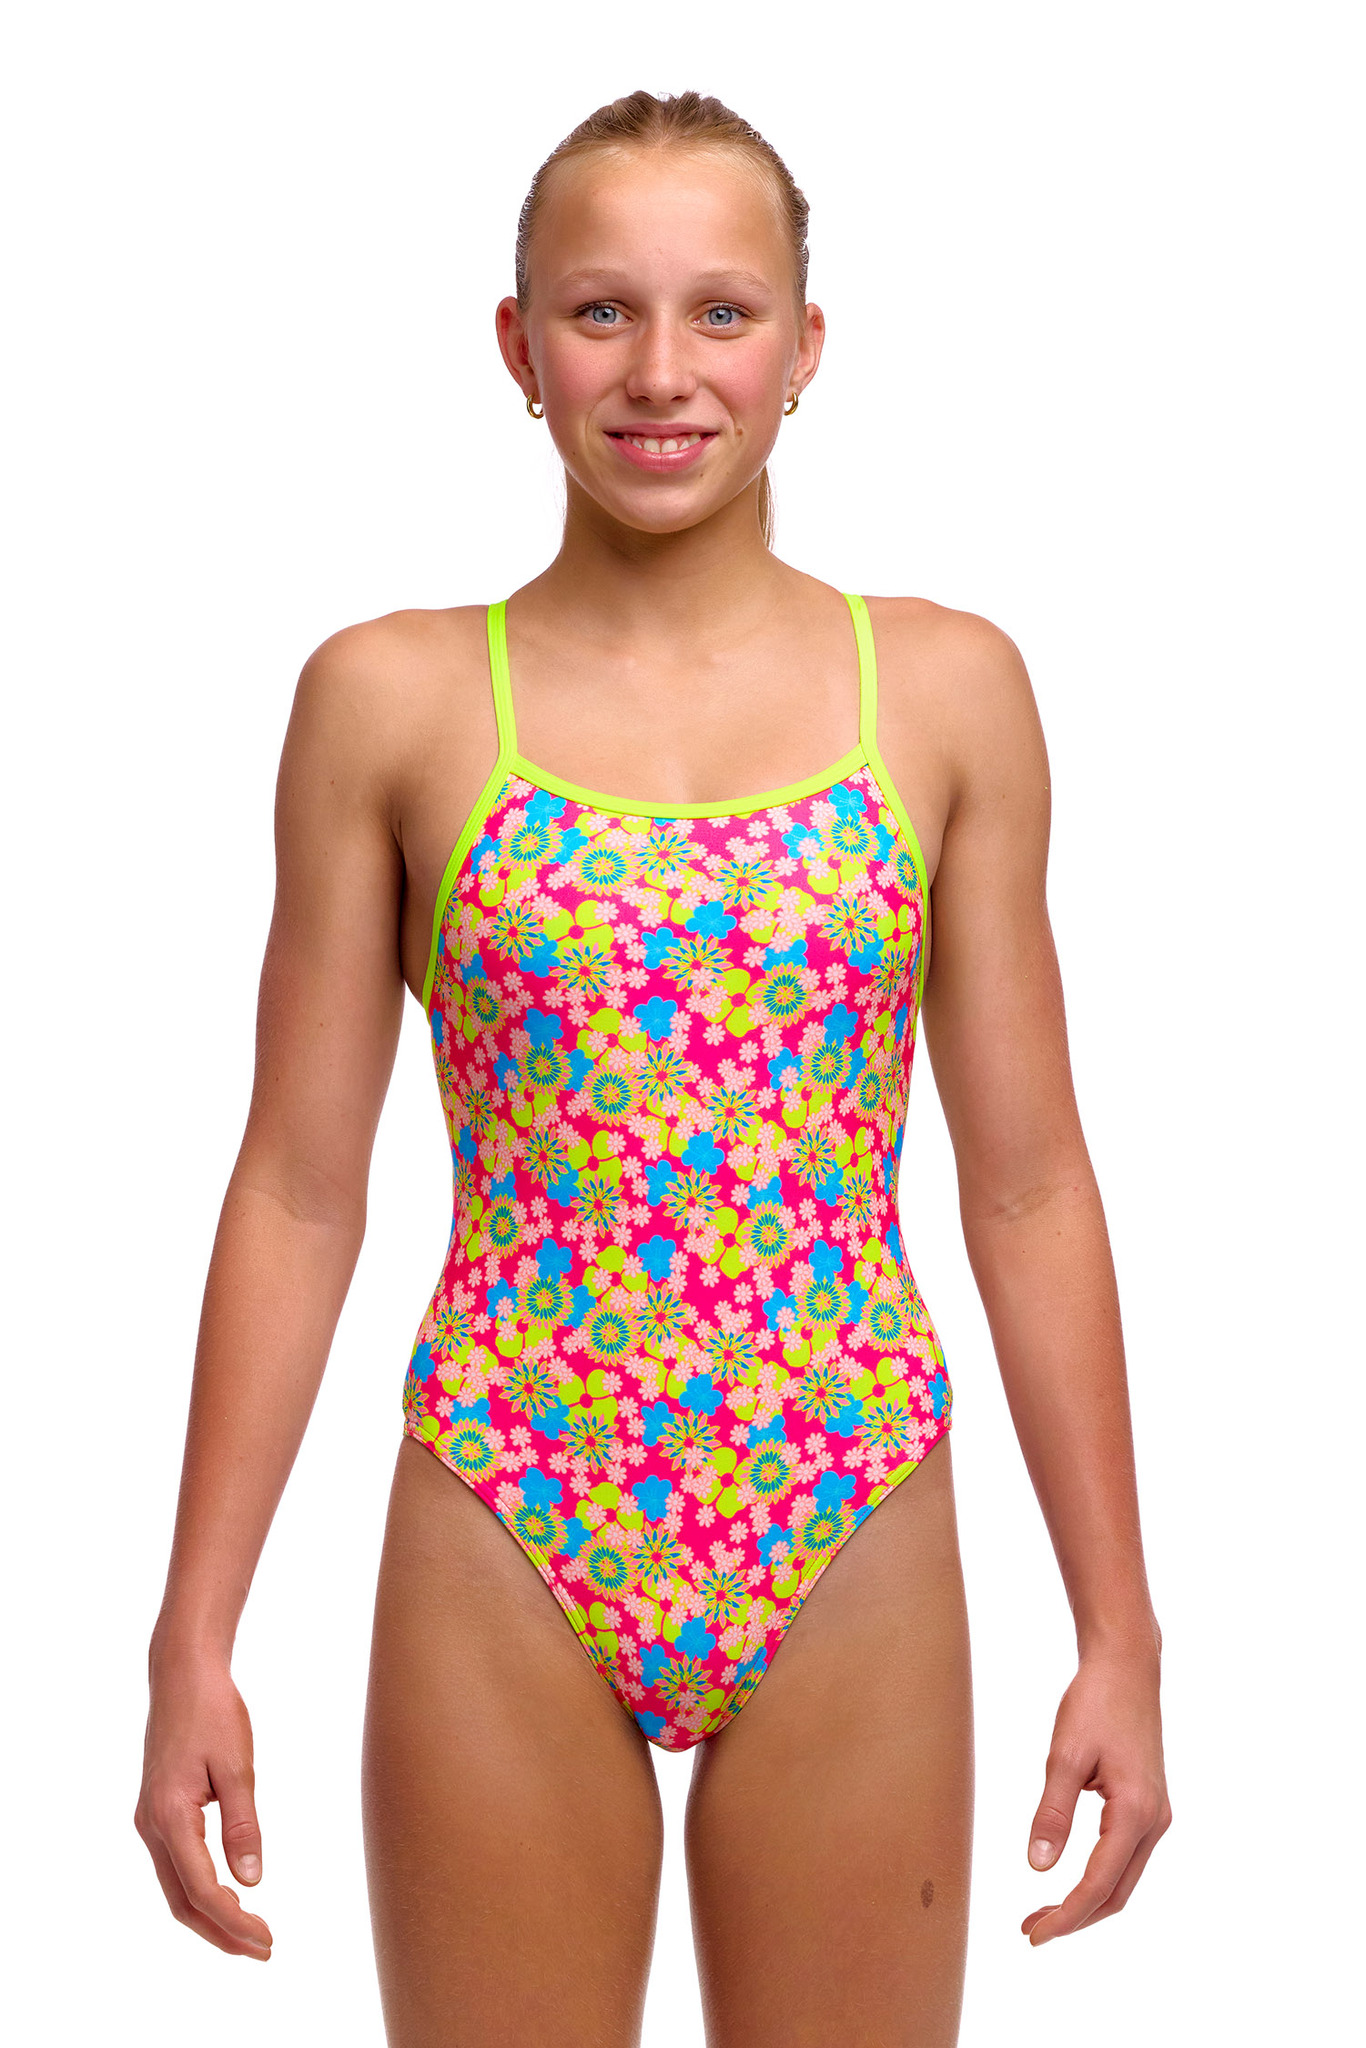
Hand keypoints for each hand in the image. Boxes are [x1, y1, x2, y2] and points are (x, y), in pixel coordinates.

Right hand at [134, 1645, 272, 1958]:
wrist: (183, 1674)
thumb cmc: (213, 1712)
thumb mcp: (236, 1765)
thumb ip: (243, 1824)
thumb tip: (251, 1880)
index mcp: (169, 1816)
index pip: (201, 1889)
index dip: (234, 1920)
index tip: (267, 1938)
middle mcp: (151, 1826)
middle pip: (182, 1901)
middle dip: (221, 1933)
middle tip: (264, 1949)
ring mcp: (150, 1821)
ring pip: (175, 1887)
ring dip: (210, 1917)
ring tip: (249, 1935)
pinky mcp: (157, 1812)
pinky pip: (175, 1867)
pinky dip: (199, 1892)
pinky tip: (227, 1896)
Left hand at [1022, 1648, 1170, 1943]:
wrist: (1126, 1667)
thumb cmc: (1095, 1703)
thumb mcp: (1065, 1756)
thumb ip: (1052, 1813)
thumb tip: (1037, 1867)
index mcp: (1135, 1812)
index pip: (1099, 1884)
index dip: (1066, 1917)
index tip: (1034, 1935)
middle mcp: (1154, 1821)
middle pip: (1117, 1893)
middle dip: (1075, 1917)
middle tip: (1031, 1929)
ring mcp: (1156, 1815)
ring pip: (1123, 1879)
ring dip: (1087, 1901)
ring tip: (1043, 1911)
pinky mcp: (1149, 1805)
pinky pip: (1126, 1857)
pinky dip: (1098, 1878)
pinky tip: (1070, 1879)